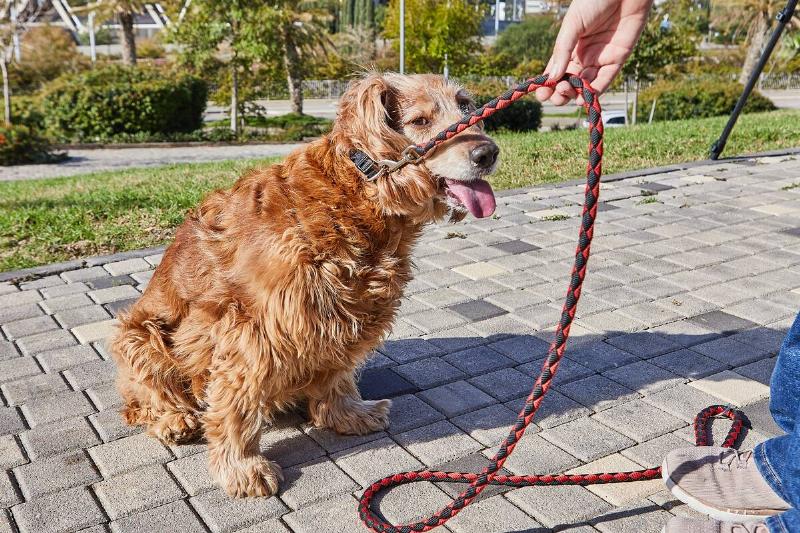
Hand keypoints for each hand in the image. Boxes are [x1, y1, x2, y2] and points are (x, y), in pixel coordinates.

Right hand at [536, 0, 653, 104]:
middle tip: (555, 95)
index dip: (548, 84)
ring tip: (565, 93)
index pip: (557, 71)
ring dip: (575, 93)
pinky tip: (582, 98)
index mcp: (570, 47)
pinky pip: (605, 79)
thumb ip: (563, 50)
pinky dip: (595, 91)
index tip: (541, 95)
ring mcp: (601, 58)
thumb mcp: (573, 24)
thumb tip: (552, 77)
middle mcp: (584, 55)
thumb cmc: (594, 0)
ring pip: (586, 84)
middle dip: (561, 92)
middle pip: (570, 81)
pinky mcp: (618, 58)